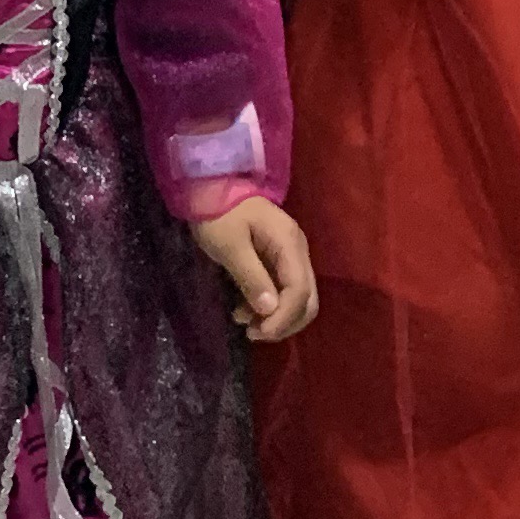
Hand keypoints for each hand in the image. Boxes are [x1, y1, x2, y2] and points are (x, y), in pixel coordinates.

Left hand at [188, 196, 319, 342]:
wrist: (212, 185)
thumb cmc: (218, 213)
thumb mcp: (230, 246)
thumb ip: (251, 277)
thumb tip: (269, 311)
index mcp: (289, 243)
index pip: (300, 290)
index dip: (283, 318)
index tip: (257, 332)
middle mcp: (297, 250)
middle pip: (307, 299)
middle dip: (283, 323)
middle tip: (253, 333)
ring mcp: (290, 254)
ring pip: (297, 298)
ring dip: (275, 317)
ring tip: (242, 322)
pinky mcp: (278, 258)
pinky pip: (283, 290)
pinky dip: (268, 306)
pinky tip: (242, 310)